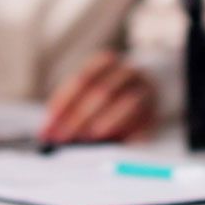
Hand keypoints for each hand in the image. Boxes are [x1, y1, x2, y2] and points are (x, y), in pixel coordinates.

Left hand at [39, 51, 157, 143]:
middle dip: (79, 118)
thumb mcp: (90, 90)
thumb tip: (49, 131)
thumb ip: (70, 107)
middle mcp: (128, 72)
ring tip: (87, 138)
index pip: (83, 80)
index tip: (50, 124)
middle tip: (63, 137)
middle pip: (102, 92)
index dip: (64, 103)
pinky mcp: (155, 111)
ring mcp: (145, 89)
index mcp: (107, 61)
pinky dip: (128, 133)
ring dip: (105, 122)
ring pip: (127, 103)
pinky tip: (113, 143)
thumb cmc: (109, 94)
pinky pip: (144, 121)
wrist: (144, 90)